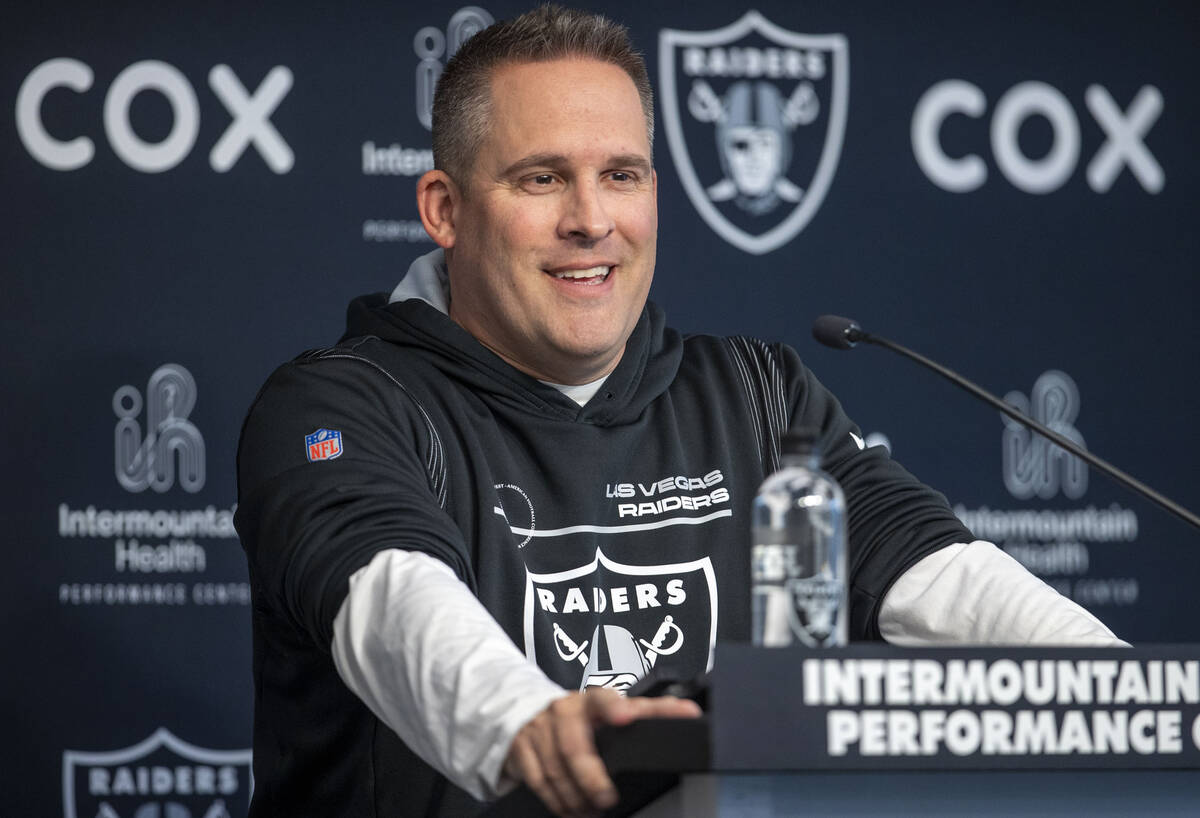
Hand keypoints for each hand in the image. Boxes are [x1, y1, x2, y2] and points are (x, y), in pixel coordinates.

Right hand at [503, 688, 701, 816]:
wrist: (523, 712)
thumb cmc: (577, 717)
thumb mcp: (606, 710)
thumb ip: (642, 712)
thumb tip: (687, 711)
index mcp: (590, 701)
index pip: (604, 698)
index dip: (614, 706)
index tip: (625, 717)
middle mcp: (563, 711)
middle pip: (575, 747)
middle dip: (592, 778)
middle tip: (607, 799)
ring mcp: (539, 729)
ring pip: (557, 770)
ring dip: (576, 797)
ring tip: (591, 810)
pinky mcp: (521, 748)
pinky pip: (538, 781)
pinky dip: (556, 801)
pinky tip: (569, 808)